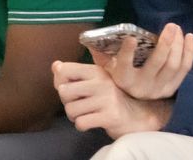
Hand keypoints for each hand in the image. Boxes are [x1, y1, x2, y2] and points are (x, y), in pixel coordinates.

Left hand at [53, 60, 170, 138]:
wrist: (137, 117)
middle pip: (63, 91)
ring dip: (74, 116)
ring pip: (70, 109)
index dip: (61, 83)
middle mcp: (102, 82)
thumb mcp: (94, 82)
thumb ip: (74, 73)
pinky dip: (82, 125)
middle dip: (67, 102)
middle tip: (80, 105)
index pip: (63, 70)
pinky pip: (81, 123)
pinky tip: (91, 122)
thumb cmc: (110, 99)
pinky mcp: (110, 116)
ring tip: (87, 114)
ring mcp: (107, 99)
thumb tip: (56, 66)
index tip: (72, 90)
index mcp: (96, 71)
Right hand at [96, 23, 192, 100]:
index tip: (132, 37)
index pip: (125, 66)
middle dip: (166, 43)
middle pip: (158, 63)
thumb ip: (100, 55)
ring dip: (178, 45)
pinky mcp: (173, 87)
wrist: (134, 100)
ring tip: (177, 29)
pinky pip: (185, 68)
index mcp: (124, 80)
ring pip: (174, 64)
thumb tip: (89, 40)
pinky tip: (189, 37)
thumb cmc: (118, 78)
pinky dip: (189, 52)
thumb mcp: (106, 69)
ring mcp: (160, 88)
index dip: (128, 52)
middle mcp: (143, 86)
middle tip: (170, 26)